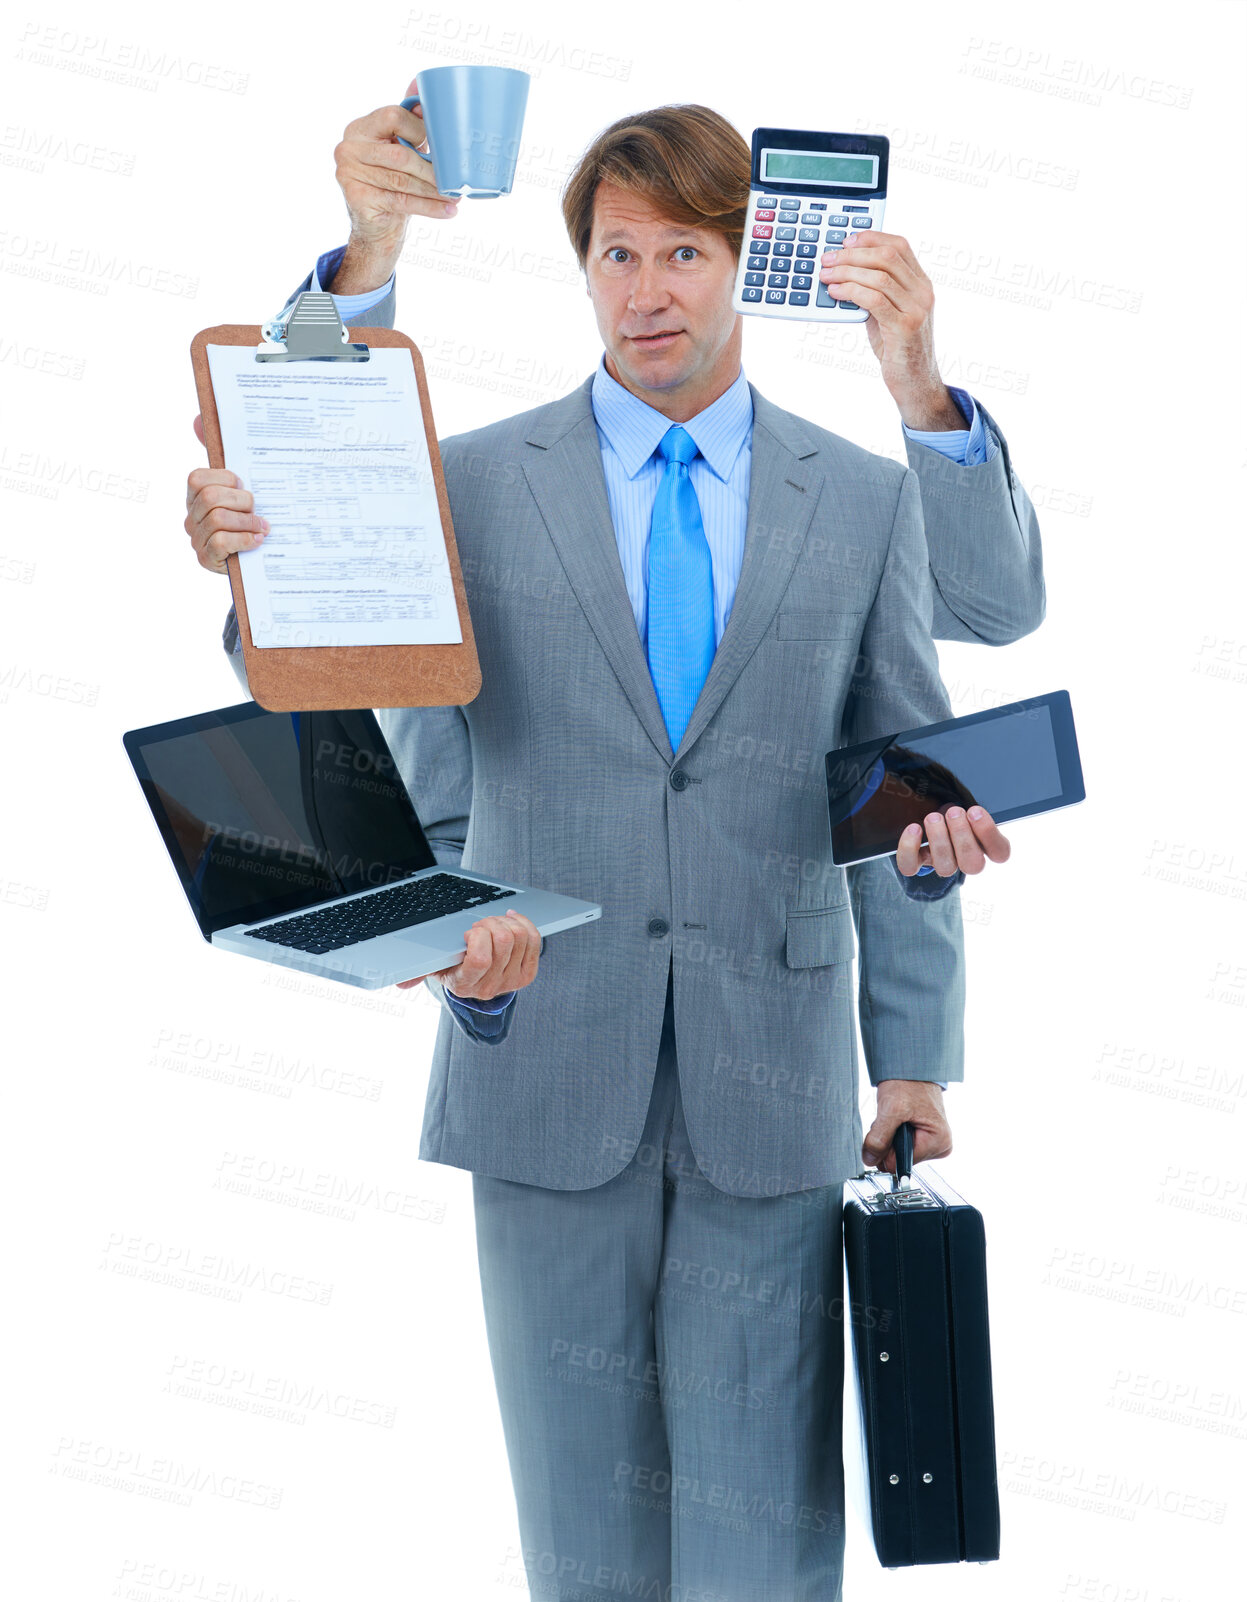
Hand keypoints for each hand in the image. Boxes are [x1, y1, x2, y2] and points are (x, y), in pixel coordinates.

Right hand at [185, 417, 266, 574]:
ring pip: (218, 519)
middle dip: (242, 502)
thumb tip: (197, 418)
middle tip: (258, 511)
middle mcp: (191, 516)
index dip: (226, 480)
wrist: (260, 559)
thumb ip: (222, 454)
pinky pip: (220, 542)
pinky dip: (244, 540)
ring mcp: (197, 538)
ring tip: (263, 528)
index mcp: (196, 495)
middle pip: (210, 498)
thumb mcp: (242, 486)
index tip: (245, 486)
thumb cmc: (250, 517)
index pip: (199, 479)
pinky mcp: (206, 559)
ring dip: (247, 523)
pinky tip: (257, 541)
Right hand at [330, 78, 459, 291]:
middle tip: (454, 179)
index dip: (419, 129)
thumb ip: (409, 120)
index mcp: (359, 127)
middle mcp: (348, 147)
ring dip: (433, 191)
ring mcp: (348, 173)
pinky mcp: (356, 198)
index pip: (392, 117)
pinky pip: (400, 202)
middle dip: (430, 169)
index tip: (439, 144)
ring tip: (455, 196)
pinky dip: (428, 207)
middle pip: (399, 154)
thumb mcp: (399, 147)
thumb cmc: (391, 179)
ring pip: (401, 181)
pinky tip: (448, 211)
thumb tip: (423, 85)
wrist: (375, 224)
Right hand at [395, 908, 540, 998]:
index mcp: (465, 984)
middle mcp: (490, 986)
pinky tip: (510, 920)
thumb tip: (400, 983)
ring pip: (519, 937)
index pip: (480, 958)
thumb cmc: (452, 968)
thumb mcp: (433, 968)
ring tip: (493, 923)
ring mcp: (512, 981)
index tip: (469, 932)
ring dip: (505, 921)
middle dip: (490, 923)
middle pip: (503, 941)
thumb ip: (416, 971)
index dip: (478, 937)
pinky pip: (533, 940)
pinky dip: (523, 923)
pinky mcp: (527, 974)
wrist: (474, 984)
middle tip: (480, 925)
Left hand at [818, 230, 962, 430]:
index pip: (899, 245)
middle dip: (852, 254)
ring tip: (825, 276)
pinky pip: (875, 300)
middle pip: (887, 256)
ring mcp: (917, 309)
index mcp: (921, 284)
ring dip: (846, 272)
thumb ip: (875, 292)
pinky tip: (835, 293)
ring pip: (880, 276)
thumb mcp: (888, 313)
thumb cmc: (897, 349)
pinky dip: (851, 292)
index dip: (871, 237)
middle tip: (827, 259)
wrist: (915, 384)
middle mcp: (923, 292)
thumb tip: (844, 273)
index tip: (846, 240)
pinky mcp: (905, 327)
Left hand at [863, 1080, 950, 1172]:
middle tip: (891, 1119)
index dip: (885, 1150)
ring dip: (889, 1135)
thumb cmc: (909, 1082)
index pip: (901, 1163)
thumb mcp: (891, 1110)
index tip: (884, 1130)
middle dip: (888, 1141)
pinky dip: (893, 1132)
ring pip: (898, 1151)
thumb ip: (879, 1138)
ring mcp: (934, 1141)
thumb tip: (870, 1159)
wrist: (912, 1067)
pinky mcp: (925, 1136)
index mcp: (939, 1142)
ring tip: (896, 1115)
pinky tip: (898, 1118)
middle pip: (900, 1158)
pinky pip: (901, 1143)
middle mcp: (940, 1145)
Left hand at [895, 805, 1010, 877]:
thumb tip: (971, 788)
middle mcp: (965, 859)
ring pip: (945, 867)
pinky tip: (914, 828)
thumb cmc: (952, 808)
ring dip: (939, 840)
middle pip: (973, 864)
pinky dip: (909, 848)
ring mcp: (941, 863)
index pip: (1000, 853)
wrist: (925, 813)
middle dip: (963, 836)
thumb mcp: (965, 803)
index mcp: (984, 845)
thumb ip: (971, 802)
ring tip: (933, 817)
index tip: (975, 811)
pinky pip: (910, 866)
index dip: (989, 834)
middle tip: (954, 812)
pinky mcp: (916, 864)